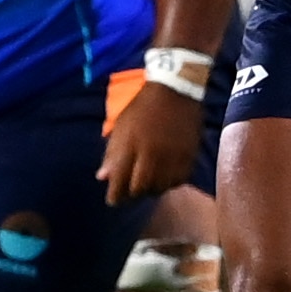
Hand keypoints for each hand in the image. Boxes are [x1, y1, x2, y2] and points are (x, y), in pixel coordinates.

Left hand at [99, 84, 202, 204]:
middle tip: (130, 192)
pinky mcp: (188, 157)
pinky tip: (164, 178)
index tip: (113, 200)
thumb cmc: (143, 108)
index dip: (115, 195)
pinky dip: (169, 184)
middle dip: (132, 195)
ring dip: (151, 190)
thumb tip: (102, 178)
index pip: (120, 180)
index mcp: (131, 145)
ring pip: (160, 188)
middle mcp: (151, 154)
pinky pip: (178, 181)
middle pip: (140, 189)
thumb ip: (112, 153)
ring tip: (147, 185)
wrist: (176, 91)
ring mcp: (171, 157)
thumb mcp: (121, 126)